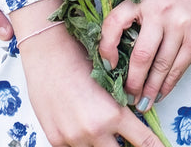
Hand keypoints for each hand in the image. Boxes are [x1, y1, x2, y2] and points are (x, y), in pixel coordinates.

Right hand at [16, 4, 164, 146]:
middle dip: (125, 146)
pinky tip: (79, 123)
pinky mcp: (56, 140)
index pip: (142, 141)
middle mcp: (95, 131)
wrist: (48, 53)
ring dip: (102, 142)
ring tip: (98, 123)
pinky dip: (81, 140)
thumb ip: (120, 106)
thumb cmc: (80, 58)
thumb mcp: (109, 81)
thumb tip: (133, 119)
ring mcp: (74, 138)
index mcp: (113, 114)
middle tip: (126, 136)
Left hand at [99, 0, 190, 111]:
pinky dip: (166, 86)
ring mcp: (181, 25)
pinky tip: (160, 94)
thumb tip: (117, 64)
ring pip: (160, 66)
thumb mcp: (155, 4)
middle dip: (133, 82)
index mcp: (144, 0)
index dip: (106, 46)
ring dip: (150, 90)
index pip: (115, 21)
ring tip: (143, 102)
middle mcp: (161, 10)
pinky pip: (177, 69)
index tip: (108, 66)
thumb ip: (137, 25)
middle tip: (128, 96)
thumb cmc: (178, 5)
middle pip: (141, 54)